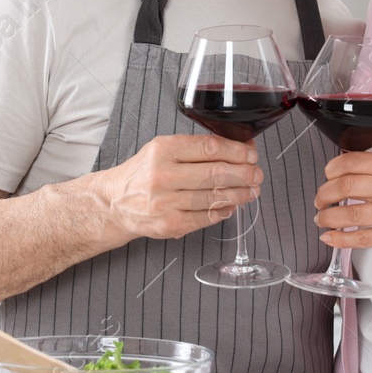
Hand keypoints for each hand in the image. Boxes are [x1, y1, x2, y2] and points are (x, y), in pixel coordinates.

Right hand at [96, 133, 262, 241]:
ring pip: (215, 197)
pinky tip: (231, 206)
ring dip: (240, 194)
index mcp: (162, 150)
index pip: (209, 147)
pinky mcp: (170, 225)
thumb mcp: (162, 150)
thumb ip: (196, 148)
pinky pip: (206, 218)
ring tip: (250, 190)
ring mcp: (166, 203)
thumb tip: (238, 148)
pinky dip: (224, 211)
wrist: (114, 203)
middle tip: (256, 174)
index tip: (250, 153)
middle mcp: (162, 175)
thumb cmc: (143, 173)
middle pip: (216, 173)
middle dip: (244, 173)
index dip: (236, 151)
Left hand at [314, 151, 371, 267]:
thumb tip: (341, 172)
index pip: (355, 160)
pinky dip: (339, 239)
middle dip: (324, 194)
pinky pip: (359, 238)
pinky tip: (331, 237)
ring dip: (327, 217)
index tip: (326, 176)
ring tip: (322, 219)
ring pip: (349, 213)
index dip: (332, 168)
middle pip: (347, 185)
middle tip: (320, 200)